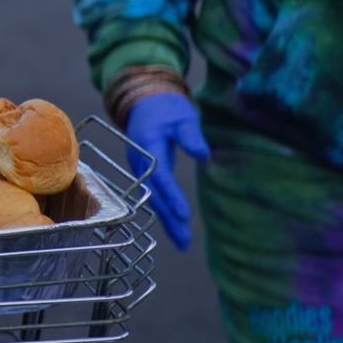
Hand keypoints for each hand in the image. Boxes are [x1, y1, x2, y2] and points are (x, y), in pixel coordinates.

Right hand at [124, 92, 208, 251]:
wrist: (145, 100)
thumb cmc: (166, 107)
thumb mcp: (182, 115)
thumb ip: (190, 135)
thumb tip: (204, 155)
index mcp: (147, 145)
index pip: (161, 175)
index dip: (172, 196)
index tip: (185, 215)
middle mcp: (139, 161)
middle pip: (154, 194)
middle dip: (169, 218)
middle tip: (184, 241)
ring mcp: (140, 167)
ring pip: (153, 198)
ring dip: (167, 220)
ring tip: (182, 242)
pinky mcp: (145, 171)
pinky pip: (155, 194)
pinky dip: (164, 210)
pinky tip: (174, 226)